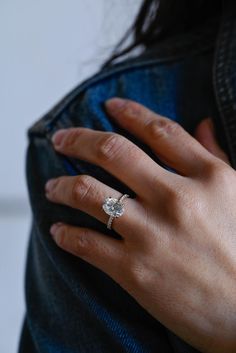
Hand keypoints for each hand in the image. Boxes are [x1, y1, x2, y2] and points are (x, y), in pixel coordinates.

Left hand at [45, 98, 235, 352]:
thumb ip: (216, 157)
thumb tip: (203, 123)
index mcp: (208, 177)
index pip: (161, 130)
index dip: (130, 113)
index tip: (110, 106)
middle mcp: (176, 198)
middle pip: (113, 152)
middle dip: (78, 140)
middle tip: (61, 140)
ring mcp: (152, 234)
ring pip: (88, 193)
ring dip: (62, 186)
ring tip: (52, 187)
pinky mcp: (134, 271)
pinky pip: (85, 243)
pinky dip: (65, 234)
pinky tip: (58, 231)